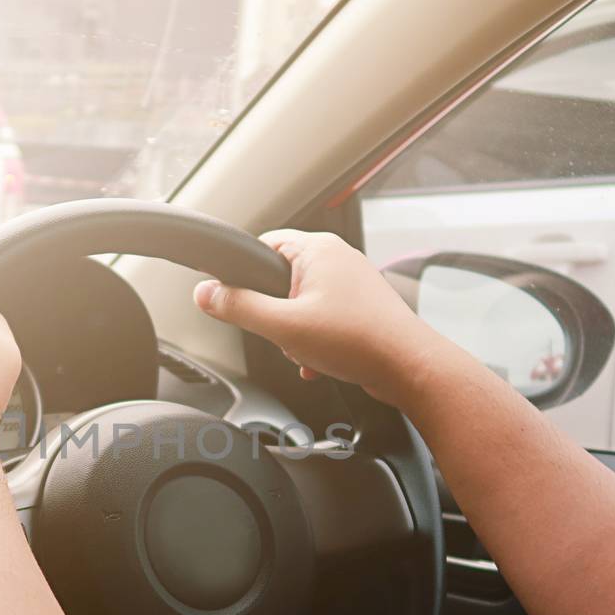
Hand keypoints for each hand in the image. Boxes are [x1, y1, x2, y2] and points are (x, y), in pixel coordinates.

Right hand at [192, 229, 452, 407]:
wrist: (408, 368)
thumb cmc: (358, 341)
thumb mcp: (283, 327)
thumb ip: (239, 308)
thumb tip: (206, 294)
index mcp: (317, 249)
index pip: (262, 246)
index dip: (246, 276)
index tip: (239, 300)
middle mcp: (336, 258)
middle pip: (280, 280)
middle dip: (275, 314)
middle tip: (285, 333)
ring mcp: (351, 282)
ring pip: (301, 304)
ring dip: (296, 333)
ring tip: (310, 350)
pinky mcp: (361, 306)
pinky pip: (322, 319)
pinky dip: (315, 341)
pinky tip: (320, 361)